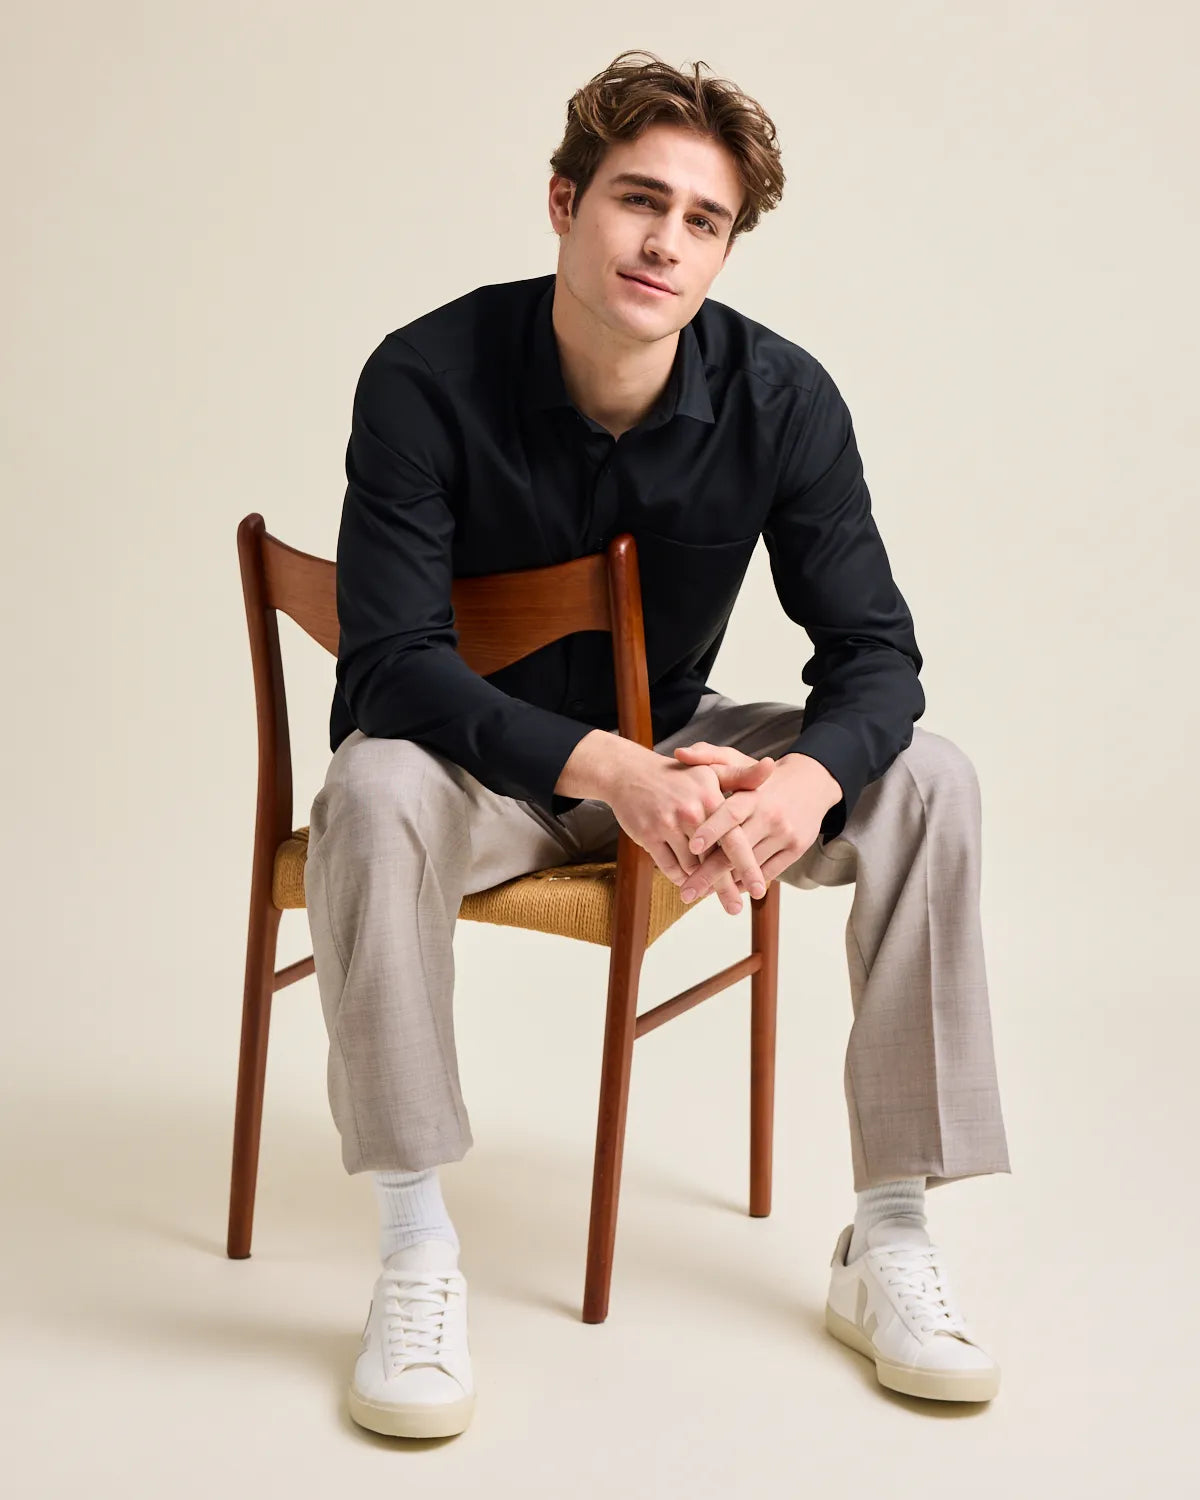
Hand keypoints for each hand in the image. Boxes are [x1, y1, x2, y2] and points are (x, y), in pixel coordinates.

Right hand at [602, 748, 777, 914]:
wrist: (630, 772)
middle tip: (735, 909)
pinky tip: (687, 881)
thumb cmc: (679, 776)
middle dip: (724, 887)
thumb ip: (743, 776)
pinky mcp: (647, 835)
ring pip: (690, 866)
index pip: (734, 839)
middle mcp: (690, 812)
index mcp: (710, 798)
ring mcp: (666, 824)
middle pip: (712, 860)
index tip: (760, 890)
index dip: (747, 866)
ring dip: (699, 880)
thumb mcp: (711, 771)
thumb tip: (772, 766)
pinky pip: (668, 867)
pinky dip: (679, 877)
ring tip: (708, 892)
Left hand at [671, 745, 842, 902]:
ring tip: (699, 894)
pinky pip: (768, 872)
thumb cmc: (762, 778)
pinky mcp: (797, 849)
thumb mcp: (737, 760)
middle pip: (736, 850)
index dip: (711, 830)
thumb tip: (679, 753)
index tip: (690, 846)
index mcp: (753, 794)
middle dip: (709, 874)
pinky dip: (746, 883)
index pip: (730, 813)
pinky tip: (727, 890)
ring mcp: (785, 834)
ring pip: (751, 866)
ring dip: (725, 884)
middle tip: (686, 893)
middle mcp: (770, 815)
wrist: (811, 783)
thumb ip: (708, 757)